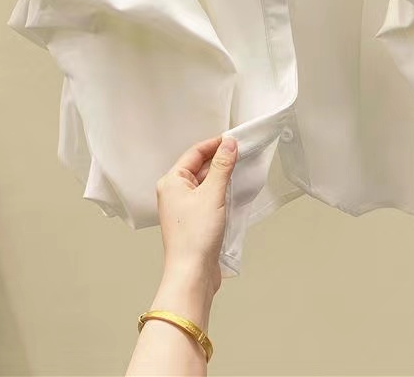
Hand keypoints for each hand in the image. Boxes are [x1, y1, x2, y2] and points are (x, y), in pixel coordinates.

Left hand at [156, 135, 237, 293]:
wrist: (192, 274)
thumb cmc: (195, 237)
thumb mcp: (212, 194)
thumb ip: (221, 166)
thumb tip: (229, 145)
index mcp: (171, 182)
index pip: (194, 153)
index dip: (214, 144)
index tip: (233, 140)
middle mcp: (174, 193)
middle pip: (199, 167)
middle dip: (219, 160)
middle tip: (241, 153)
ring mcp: (184, 208)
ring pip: (205, 183)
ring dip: (221, 177)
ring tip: (240, 170)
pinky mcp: (194, 221)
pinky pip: (208, 198)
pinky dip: (221, 192)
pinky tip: (233, 192)